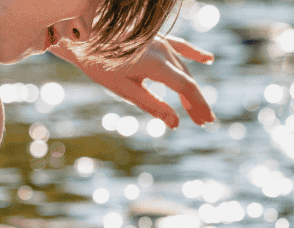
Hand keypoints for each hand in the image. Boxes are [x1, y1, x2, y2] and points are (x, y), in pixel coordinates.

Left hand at [53, 35, 215, 127]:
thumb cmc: (100, 65)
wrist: (85, 38)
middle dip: (195, 102)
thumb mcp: (125, 90)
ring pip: (182, 68)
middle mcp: (162, 50)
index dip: (197, 105)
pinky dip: (193, 54)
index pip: (185, 87)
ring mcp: (160, 42)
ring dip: (190, 89)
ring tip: (195, 109)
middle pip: (186, 79)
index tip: (205, 121)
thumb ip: (152, 105)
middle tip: (202, 122)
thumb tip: (175, 123)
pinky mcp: (155, 38)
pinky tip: (208, 59)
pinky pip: (180, 46)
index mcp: (155, 63)